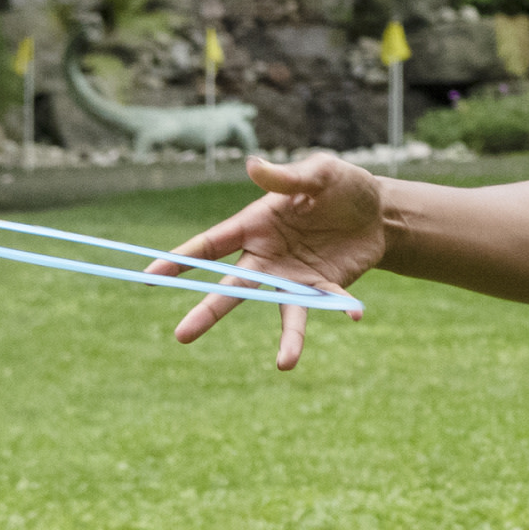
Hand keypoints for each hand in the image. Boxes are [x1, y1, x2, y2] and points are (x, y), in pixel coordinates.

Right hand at [148, 152, 386, 364]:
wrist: (379, 210)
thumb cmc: (339, 185)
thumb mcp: (319, 172)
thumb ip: (287, 177)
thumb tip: (252, 165)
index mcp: (255, 226)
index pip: (210, 245)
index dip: (179, 260)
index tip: (149, 277)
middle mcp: (269, 258)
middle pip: (233, 288)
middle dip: (209, 310)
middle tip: (181, 335)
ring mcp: (296, 278)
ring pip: (284, 311)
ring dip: (288, 338)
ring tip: (285, 365)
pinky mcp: (326, 287)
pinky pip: (331, 303)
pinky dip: (343, 308)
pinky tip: (356, 314)